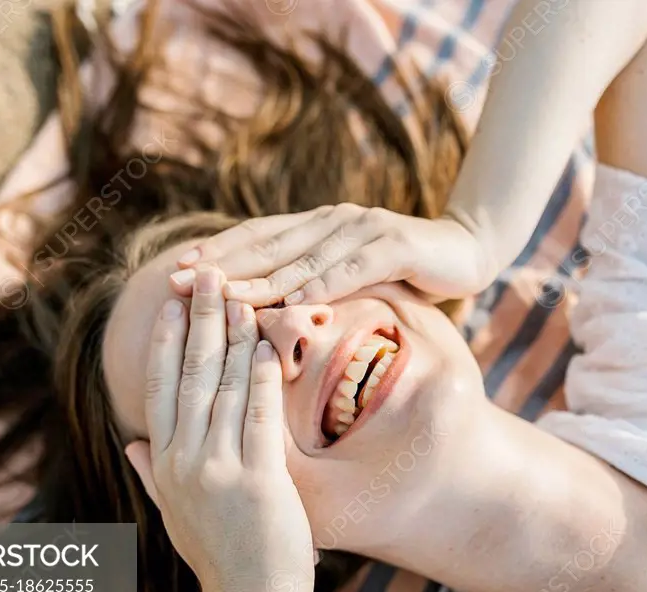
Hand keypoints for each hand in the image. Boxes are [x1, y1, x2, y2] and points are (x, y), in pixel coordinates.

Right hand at [125, 267, 314, 591]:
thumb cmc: (217, 559)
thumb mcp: (174, 515)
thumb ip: (152, 474)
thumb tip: (130, 443)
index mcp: (165, 464)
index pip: (160, 390)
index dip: (163, 342)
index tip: (169, 304)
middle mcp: (185, 460)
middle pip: (189, 376)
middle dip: (198, 320)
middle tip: (205, 275)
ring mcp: (218, 469)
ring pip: (222, 387)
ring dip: (232, 336)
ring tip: (239, 294)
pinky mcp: (257, 480)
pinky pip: (257, 416)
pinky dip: (261, 377)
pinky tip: (267, 344)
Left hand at [168, 204, 495, 305]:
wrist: (468, 249)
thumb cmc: (405, 272)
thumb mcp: (351, 278)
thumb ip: (313, 285)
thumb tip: (266, 314)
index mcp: (316, 227)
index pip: (257, 239)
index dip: (217, 254)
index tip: (177, 273)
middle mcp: (332, 222)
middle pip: (268, 245)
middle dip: (222, 264)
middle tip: (179, 281)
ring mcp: (363, 229)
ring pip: (303, 257)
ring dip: (261, 278)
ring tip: (223, 297)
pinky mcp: (395, 244)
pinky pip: (352, 267)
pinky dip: (322, 284)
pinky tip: (295, 302)